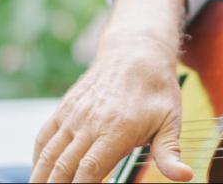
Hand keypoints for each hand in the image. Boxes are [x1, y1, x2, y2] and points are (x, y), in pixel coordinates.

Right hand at [30, 0, 193, 182]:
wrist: (135, 51)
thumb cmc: (156, 89)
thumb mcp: (170, 120)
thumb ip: (169, 153)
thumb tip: (184, 176)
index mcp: (117, 129)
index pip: (90, 170)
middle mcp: (91, 122)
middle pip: (64, 167)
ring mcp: (74, 114)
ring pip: (49, 154)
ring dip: (41, 177)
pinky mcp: (65, 107)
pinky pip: (43, 137)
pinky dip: (38, 158)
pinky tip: (40, 172)